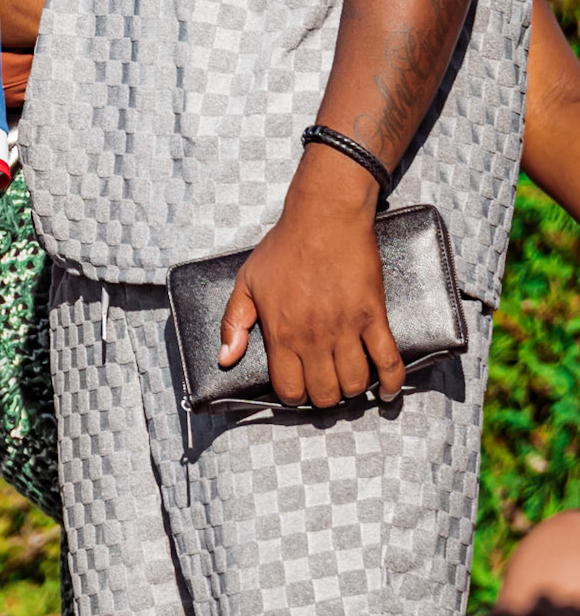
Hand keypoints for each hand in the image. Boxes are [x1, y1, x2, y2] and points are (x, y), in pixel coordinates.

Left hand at [217, 151, 404, 408]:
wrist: (324, 218)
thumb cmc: (284, 247)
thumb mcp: (246, 281)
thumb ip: (233, 323)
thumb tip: (225, 359)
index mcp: (281, 332)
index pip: (290, 389)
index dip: (294, 396)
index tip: (298, 388)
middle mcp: (314, 337)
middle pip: (325, 393)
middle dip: (324, 397)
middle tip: (324, 384)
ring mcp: (346, 328)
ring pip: (355, 383)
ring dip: (352, 389)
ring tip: (348, 379)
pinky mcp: (374, 316)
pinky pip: (388, 361)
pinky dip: (391, 382)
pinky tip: (386, 391)